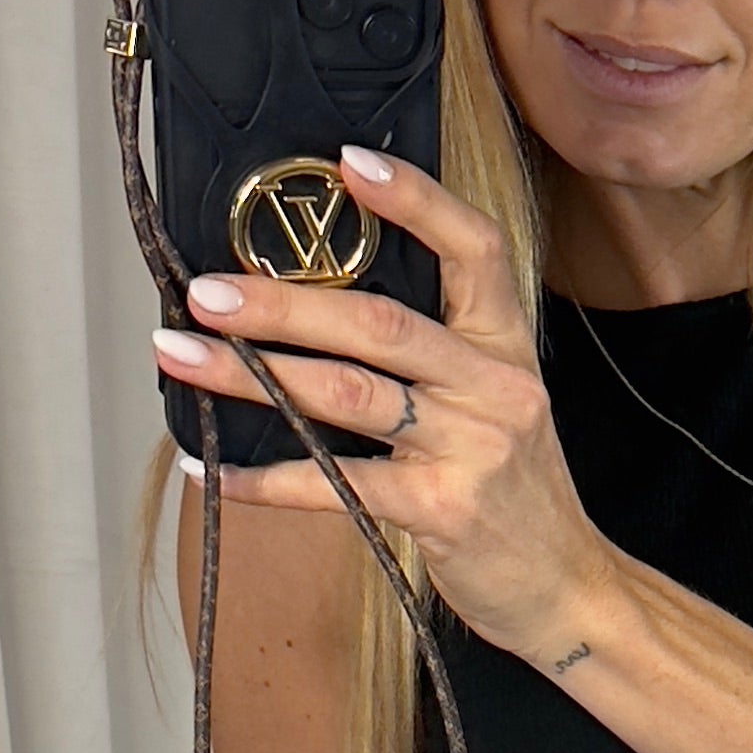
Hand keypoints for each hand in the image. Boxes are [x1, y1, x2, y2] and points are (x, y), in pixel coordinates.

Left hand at [154, 148, 611, 668]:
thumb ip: (433, 357)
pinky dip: (266, 478)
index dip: (415, 201)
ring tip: (184, 355)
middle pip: (380, 324)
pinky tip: (214, 469)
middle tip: (207, 290)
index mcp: (506, 348)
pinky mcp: (444, 510)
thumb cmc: (514, 493)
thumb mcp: (496, 406)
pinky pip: (340, 483)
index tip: (347, 163)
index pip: (474, 250)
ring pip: (349, 394)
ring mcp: (473, 448)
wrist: (568, 589)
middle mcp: (495, 388)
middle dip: (283, 302)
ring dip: (254, 373)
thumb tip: (313, 310)